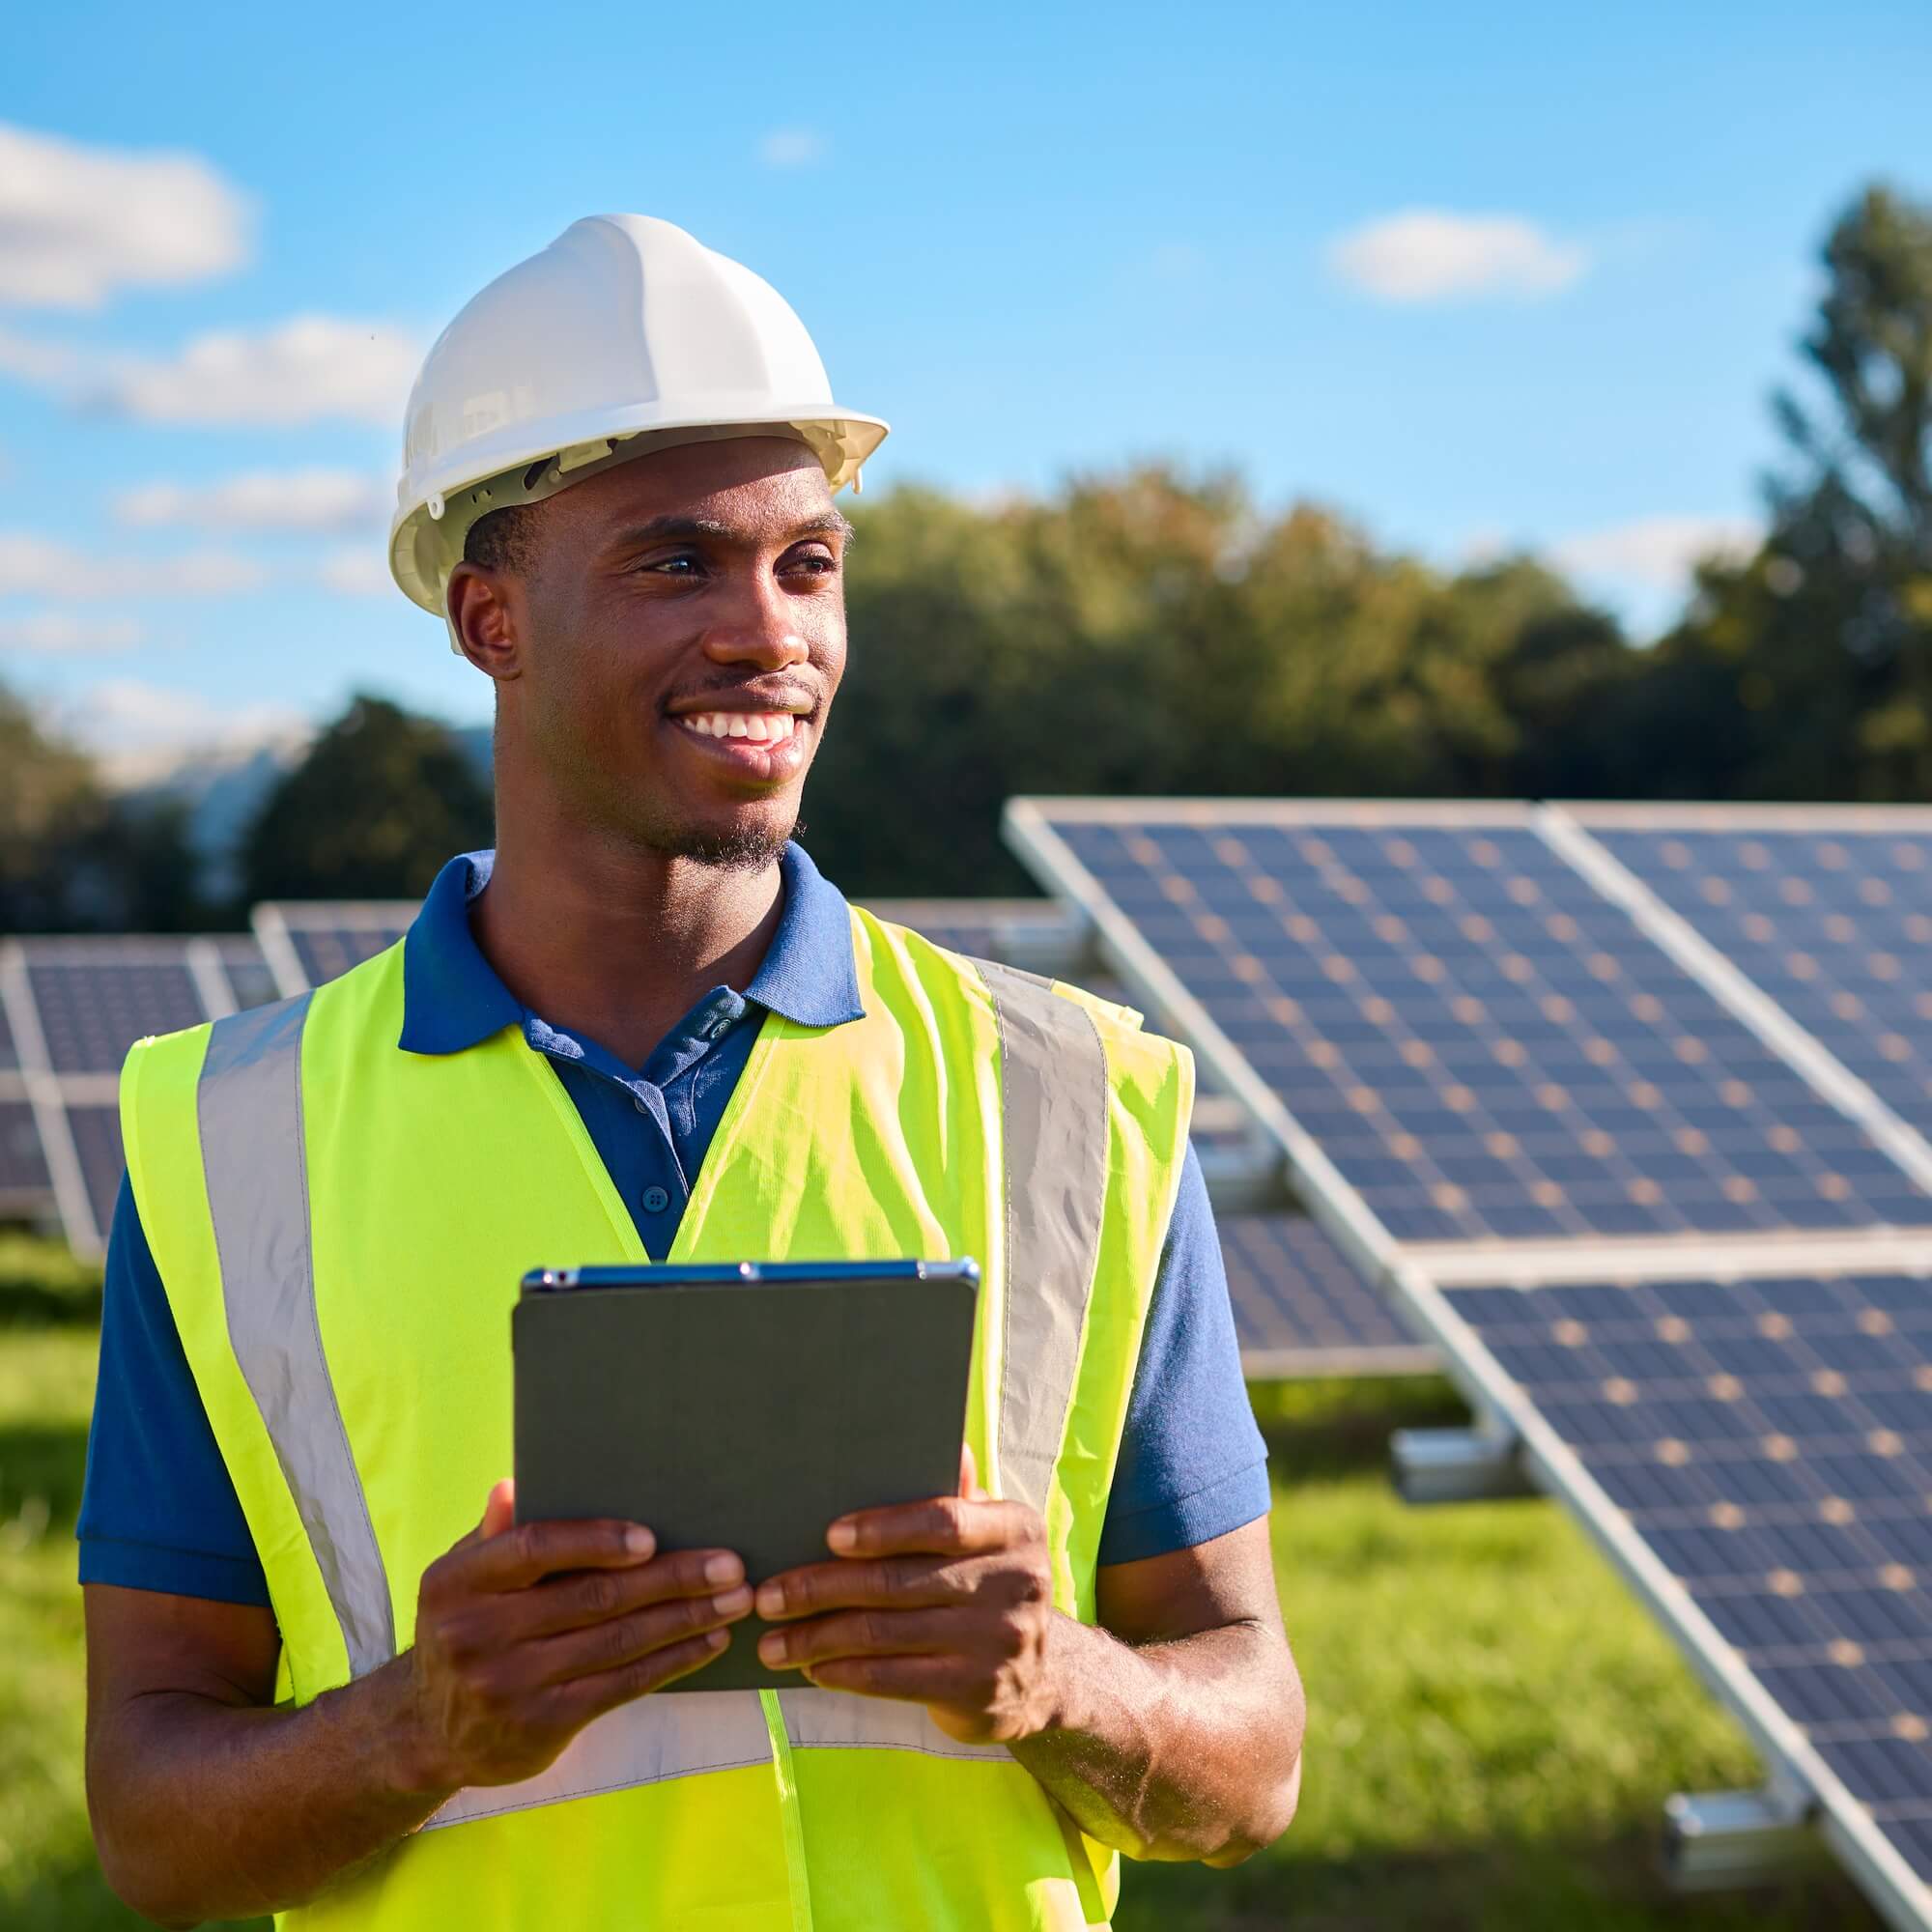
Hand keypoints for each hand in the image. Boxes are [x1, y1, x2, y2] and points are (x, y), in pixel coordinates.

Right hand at [403, 1480, 753, 1789]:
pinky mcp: (540, 1726)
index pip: (534, 1550)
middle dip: (671, 1579)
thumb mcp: (460, 1578)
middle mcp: (478, 1633)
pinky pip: (620, 1686)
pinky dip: (671, 1661)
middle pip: (593, 1598)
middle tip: (729, 1565)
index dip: (595, 1541)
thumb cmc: (465, 1626)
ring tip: (735, 1600)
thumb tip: (513, 1485)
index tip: (651, 1537)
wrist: (426, 1731)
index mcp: (459, 1582)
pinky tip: (707, 1641)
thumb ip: (496, 1535)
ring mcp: (509, 1685)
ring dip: (685, 1619)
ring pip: (616, 1643)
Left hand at [752, 1449, 1064, 1744]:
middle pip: (898, 1582)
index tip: (828, 1535)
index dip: (883, 1528)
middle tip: (768, 1596)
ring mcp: (998, 1642)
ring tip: (772, 1642)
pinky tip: (813, 1667)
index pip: (943, 1522)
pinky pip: (895, 1680)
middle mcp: (1014, 1584)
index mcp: (1015, 1530)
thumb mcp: (990, 1535)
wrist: (1047, 1676)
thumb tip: (946, 1441)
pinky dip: (845, 1672)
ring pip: (886, 1634)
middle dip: (822, 1589)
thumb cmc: (991, 1586)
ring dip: (818, 1637)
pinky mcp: (979, 1692)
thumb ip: (960, 1496)